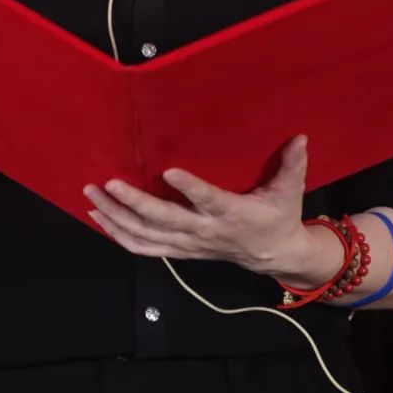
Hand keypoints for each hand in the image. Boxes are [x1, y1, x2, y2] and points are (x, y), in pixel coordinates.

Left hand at [84, 135, 334, 279]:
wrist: (274, 256)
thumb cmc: (279, 217)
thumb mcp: (290, 191)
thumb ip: (292, 164)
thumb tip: (300, 137)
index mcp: (233, 215)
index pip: (208, 200)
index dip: (189, 188)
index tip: (168, 170)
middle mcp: (205, 232)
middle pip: (164, 220)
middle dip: (133, 203)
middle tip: (107, 182)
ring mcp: (189, 244)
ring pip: (146, 235)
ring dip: (116, 217)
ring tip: (92, 195)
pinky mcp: (179, 250)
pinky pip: (143, 247)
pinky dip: (117, 235)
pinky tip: (97, 218)